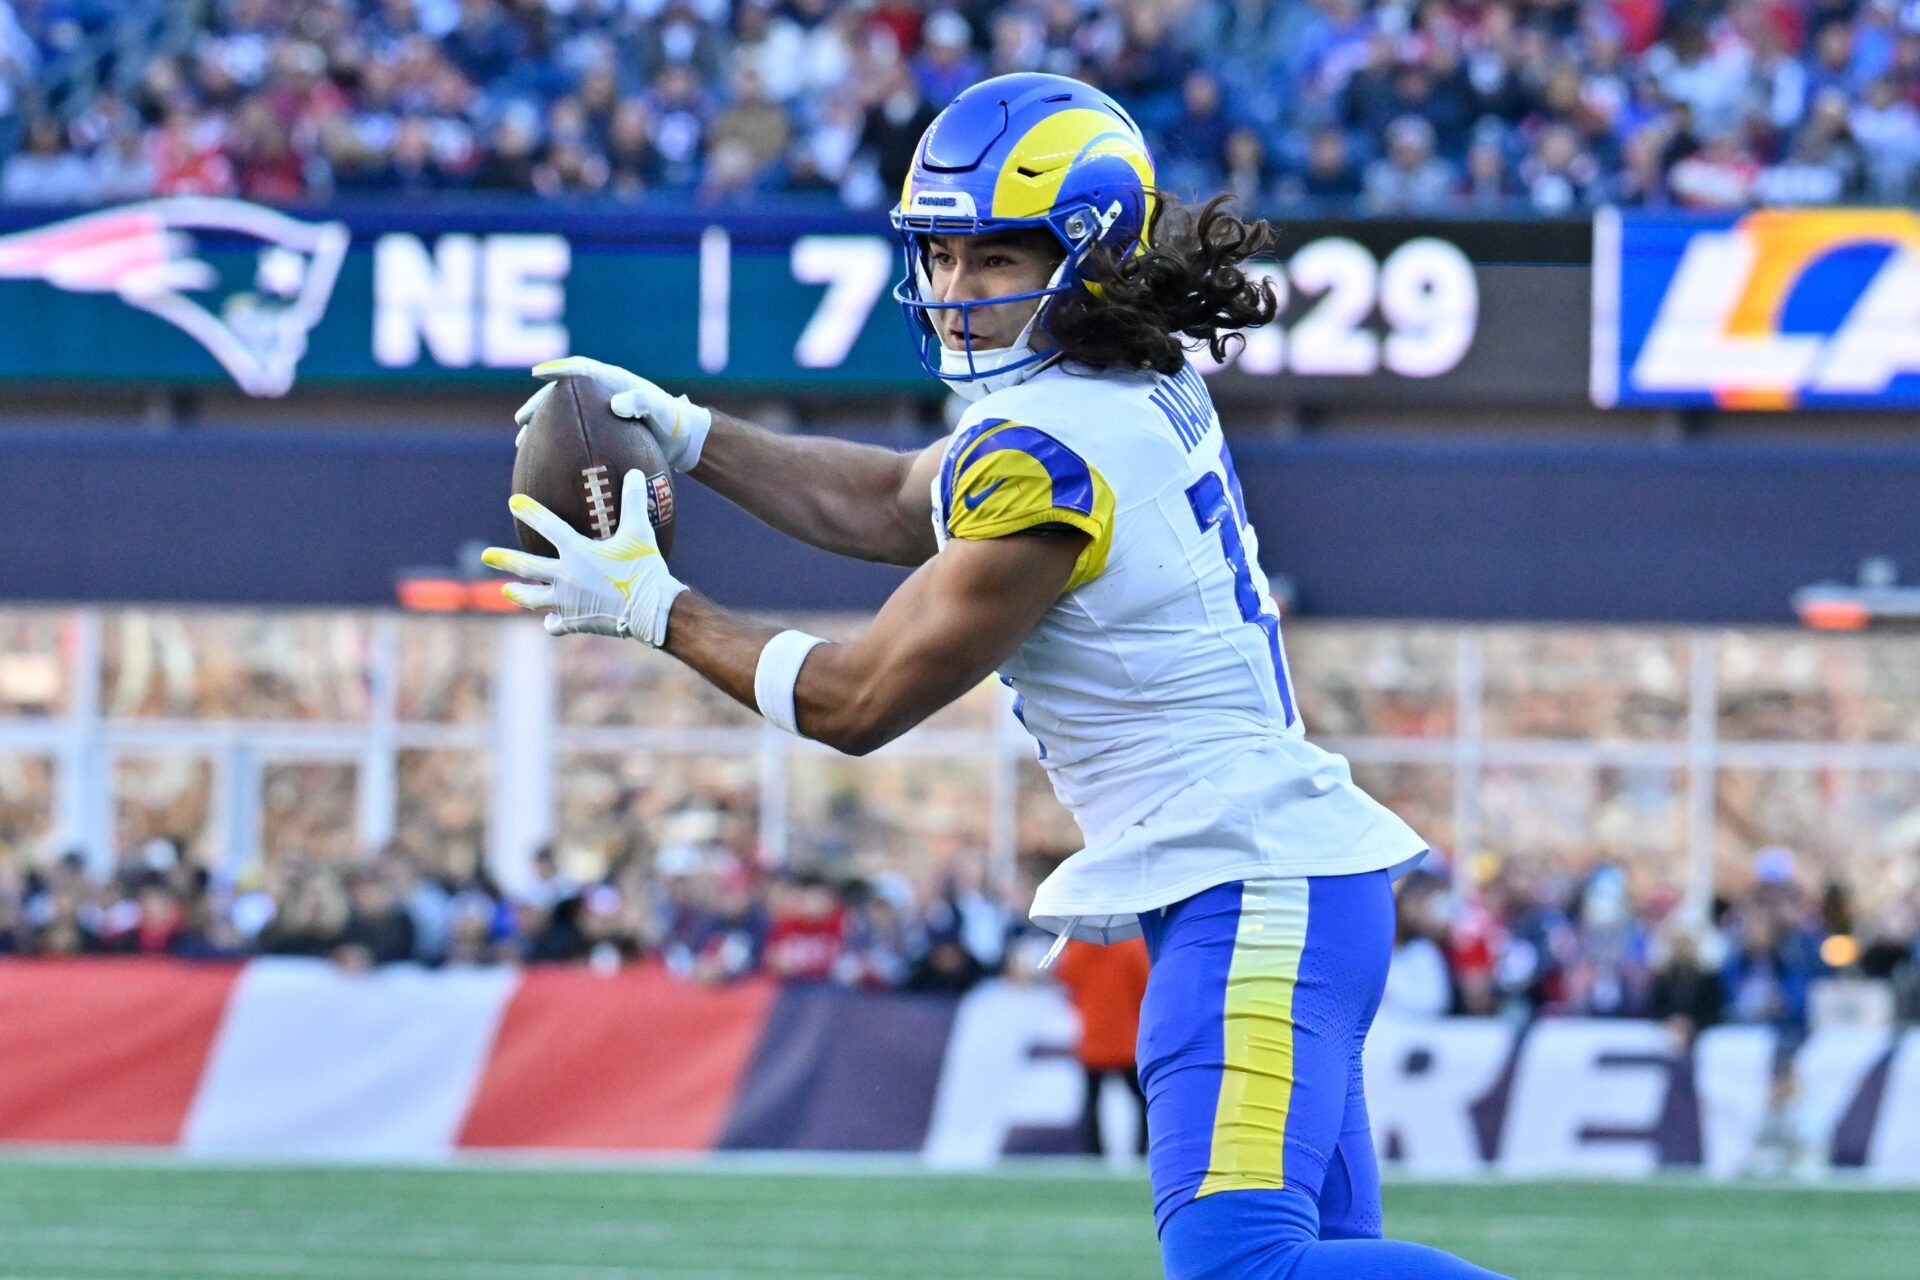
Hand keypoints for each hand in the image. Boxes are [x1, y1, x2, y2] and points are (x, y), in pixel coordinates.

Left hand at [481, 470, 686, 644]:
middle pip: (528, 567)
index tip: (513, 502)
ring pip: (534, 599)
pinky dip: (553, 621)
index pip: (548, 526)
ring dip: (519, 594)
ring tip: (506, 591)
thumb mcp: (640, 532)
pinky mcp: (577, 621)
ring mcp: (568, 602)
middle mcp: (566, 577)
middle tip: (485, 555)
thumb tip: (638, 472)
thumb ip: (634, 502)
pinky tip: (550, 620)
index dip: (530, 512)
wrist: (651, 611)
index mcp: (577, 552)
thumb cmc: (645, 569)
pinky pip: (557, 623)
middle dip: (504, 559)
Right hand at [513, 356, 711, 471]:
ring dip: (541, 426)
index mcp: (614, 381)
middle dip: (539, 404)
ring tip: (522, 443)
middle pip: (562, 394)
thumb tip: (615, 404)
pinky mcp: (599, 431)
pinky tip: (542, 459)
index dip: (558, 369)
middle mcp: (601, 394)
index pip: (581, 369)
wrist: (682, 439)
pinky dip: (555, 443)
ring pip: (562, 415)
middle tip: (521, 420)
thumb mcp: (663, 411)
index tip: (537, 373)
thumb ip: (643, 402)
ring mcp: (598, 412)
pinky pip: (572, 433)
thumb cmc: (674, 422)